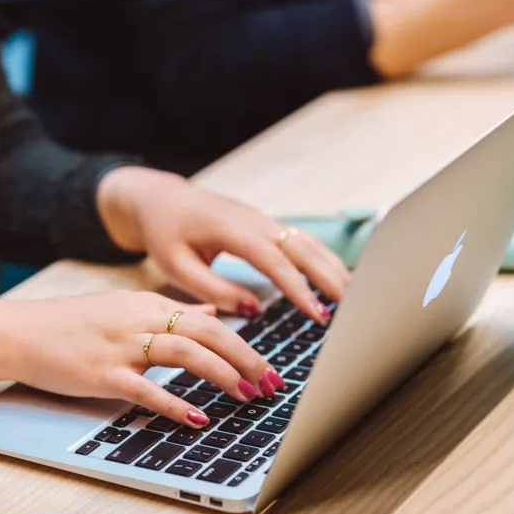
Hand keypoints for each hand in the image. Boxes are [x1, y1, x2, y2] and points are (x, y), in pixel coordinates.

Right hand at [0, 293, 286, 425]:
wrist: (18, 331)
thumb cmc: (70, 327)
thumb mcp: (123, 310)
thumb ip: (167, 315)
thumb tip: (209, 316)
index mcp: (148, 304)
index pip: (210, 320)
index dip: (246, 345)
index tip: (270, 368)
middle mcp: (140, 319)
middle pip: (209, 334)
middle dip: (247, 360)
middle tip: (273, 384)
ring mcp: (121, 346)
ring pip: (187, 353)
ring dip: (224, 376)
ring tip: (248, 397)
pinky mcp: (102, 373)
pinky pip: (147, 388)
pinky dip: (176, 403)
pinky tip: (198, 418)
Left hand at [96, 166, 350, 321]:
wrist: (159, 198)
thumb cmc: (164, 232)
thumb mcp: (176, 265)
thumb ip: (213, 289)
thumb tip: (253, 308)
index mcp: (232, 228)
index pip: (275, 261)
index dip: (299, 289)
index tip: (318, 315)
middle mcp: (254, 220)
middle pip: (303, 247)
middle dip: (330, 276)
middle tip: (353, 307)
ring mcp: (262, 219)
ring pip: (307, 241)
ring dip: (332, 266)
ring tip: (354, 297)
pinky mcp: (264, 224)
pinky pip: (299, 240)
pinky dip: (321, 259)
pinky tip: (336, 278)